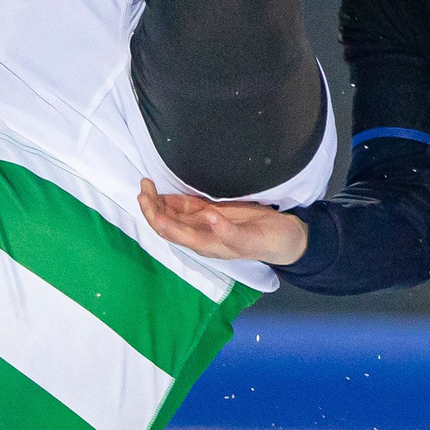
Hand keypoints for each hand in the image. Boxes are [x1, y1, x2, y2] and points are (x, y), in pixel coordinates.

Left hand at [138, 181, 309, 265]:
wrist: (285, 238)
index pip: (177, 234)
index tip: (152, 203)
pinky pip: (184, 206)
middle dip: (152, 208)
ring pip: (172, 214)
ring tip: (146, 183)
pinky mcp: (210, 212)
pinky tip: (160, 187)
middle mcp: (201, 236)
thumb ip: (231, 233)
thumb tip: (210, 218)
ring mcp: (204, 224)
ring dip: (157, 202)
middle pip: (168, 225)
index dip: (162, 221)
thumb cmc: (270, 241)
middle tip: (143, 187)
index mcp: (208, 245)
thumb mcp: (253, 240)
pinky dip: (170, 198)